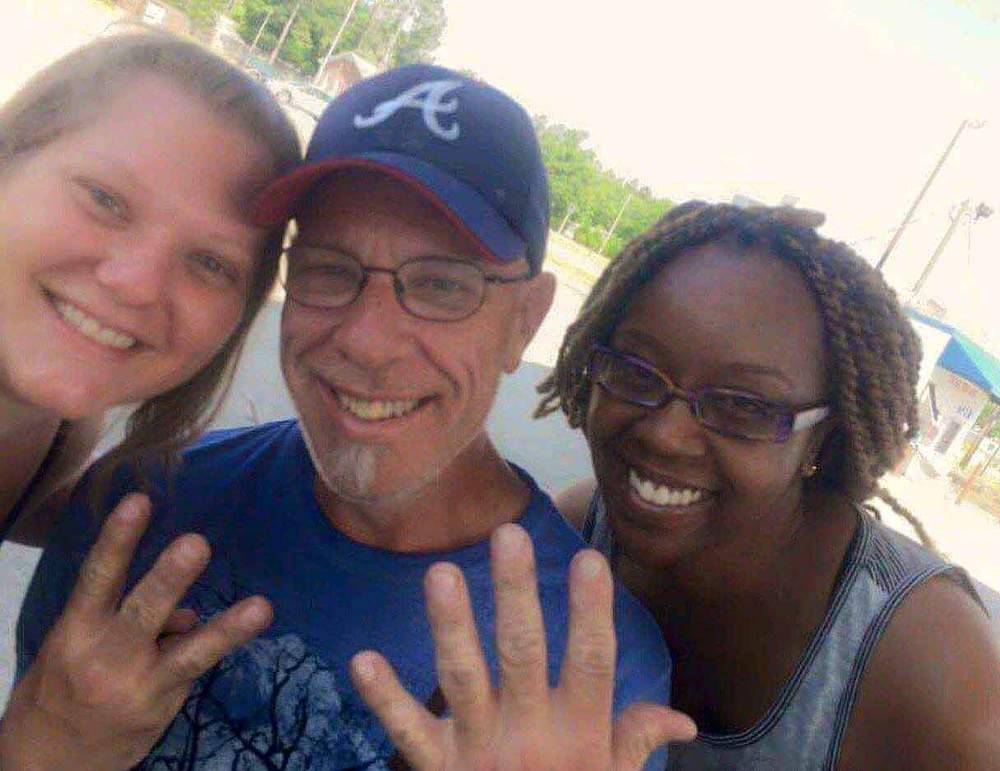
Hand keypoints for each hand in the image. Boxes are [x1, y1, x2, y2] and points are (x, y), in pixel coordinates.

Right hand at [0, 493, 271, 770]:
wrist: (45, 764)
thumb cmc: (63, 686)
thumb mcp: (75, 645)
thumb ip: (124, 617)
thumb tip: (187, 611)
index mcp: (75, 629)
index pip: (98, 576)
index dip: (118, 538)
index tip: (139, 500)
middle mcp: (104, 656)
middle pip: (143, 610)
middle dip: (170, 578)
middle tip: (197, 544)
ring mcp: (136, 685)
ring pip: (188, 652)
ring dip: (227, 629)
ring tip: (261, 608)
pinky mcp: (160, 708)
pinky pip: (195, 667)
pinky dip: (215, 641)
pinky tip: (245, 620)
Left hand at [350, 523, 695, 770]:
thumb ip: (637, 742)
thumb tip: (684, 719)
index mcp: (578, 732)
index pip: (593, 662)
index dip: (591, 612)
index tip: (589, 559)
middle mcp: (528, 733)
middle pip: (523, 655)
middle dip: (516, 595)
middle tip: (508, 535)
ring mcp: (478, 749)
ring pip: (463, 679)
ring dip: (451, 627)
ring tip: (439, 573)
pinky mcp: (437, 768)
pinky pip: (408, 730)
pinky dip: (385, 697)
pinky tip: (362, 659)